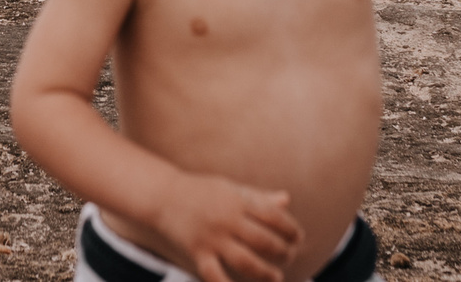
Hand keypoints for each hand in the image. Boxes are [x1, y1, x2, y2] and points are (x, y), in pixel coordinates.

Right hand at [151, 173, 302, 281]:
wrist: (162, 195)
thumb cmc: (200, 191)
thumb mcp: (230, 188)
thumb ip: (258, 197)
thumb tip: (286, 200)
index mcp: (237, 200)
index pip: (273, 216)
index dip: (290, 228)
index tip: (298, 237)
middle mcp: (227, 219)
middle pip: (264, 240)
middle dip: (282, 252)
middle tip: (288, 257)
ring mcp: (212, 237)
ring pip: (246, 261)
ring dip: (265, 272)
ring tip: (276, 277)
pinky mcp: (198, 252)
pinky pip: (215, 275)